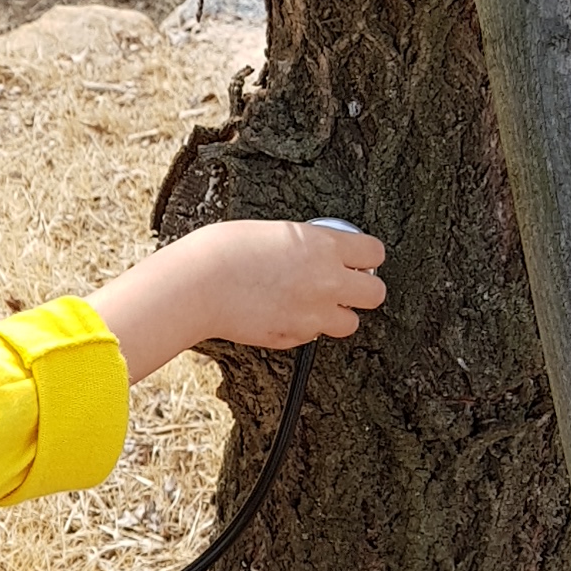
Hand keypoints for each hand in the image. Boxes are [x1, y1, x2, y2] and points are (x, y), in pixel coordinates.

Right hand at [87, 219, 386, 382]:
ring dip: (334, 314)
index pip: (375, 253)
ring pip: (349, 323)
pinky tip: (278, 313)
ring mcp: (312, 314)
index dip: (365, 256)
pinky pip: (312, 336)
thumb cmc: (224, 250)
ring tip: (309, 303)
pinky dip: (302, 328)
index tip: (355, 258)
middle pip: (375, 294)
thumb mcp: (276, 232)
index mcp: (323, 247)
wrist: (196, 286)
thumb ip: (308, 245)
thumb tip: (321, 254)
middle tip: (341, 284)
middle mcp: (327, 282)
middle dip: (361, 289)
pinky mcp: (293, 338)